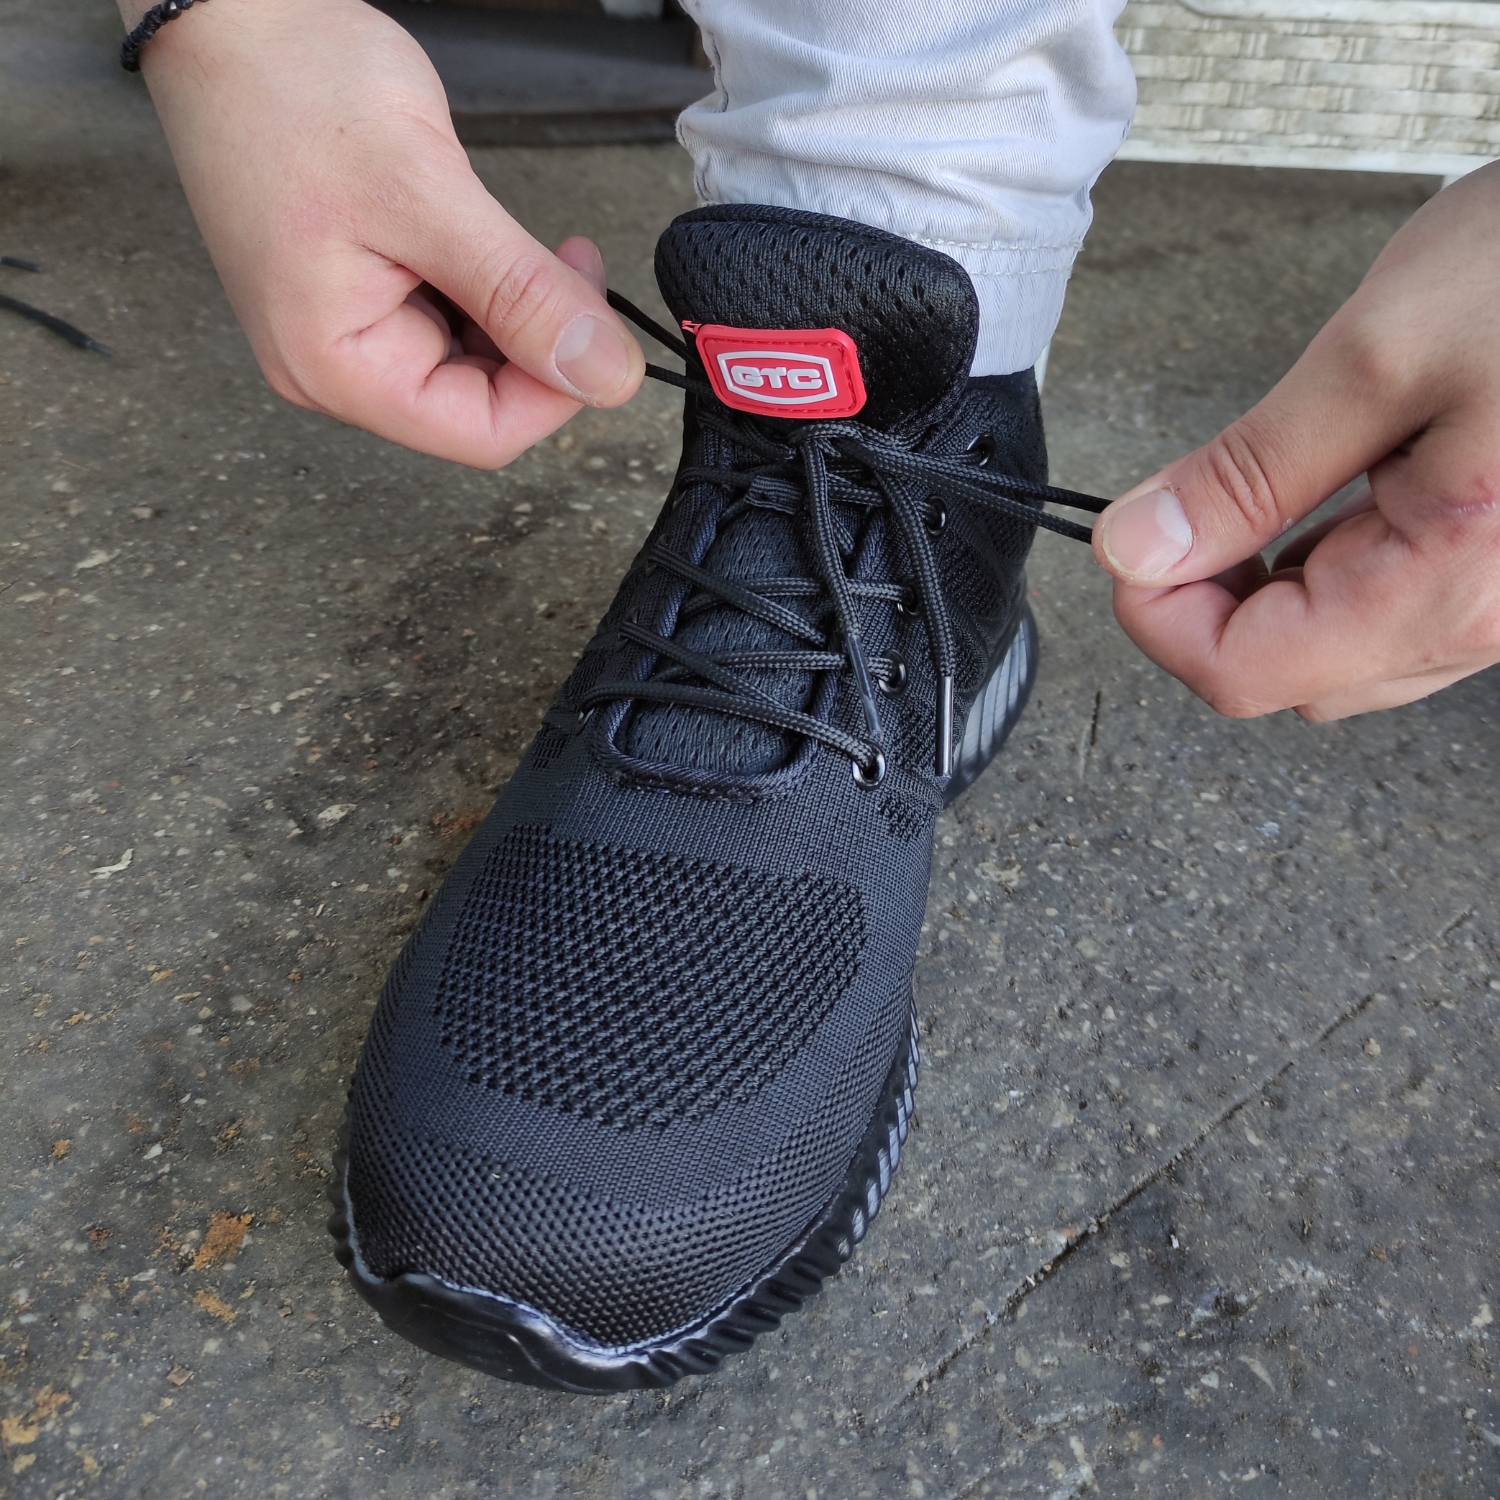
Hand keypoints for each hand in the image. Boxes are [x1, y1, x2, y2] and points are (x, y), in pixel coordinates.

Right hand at [120, 0, 643, 466]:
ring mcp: (342, 333)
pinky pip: (446, 321)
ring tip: (508, 233)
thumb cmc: (295, 86)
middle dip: (537, 343)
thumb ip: (523, 296)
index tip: (596, 317)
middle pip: (480, 405)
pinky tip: (480, 237)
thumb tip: (609, 377)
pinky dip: (484, 289)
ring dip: (514, 312)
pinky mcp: (356, 296)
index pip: (484, 435)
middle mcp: (331, 369)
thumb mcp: (429, 195)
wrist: (226, 11)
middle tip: (566, 259)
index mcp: (336, 368)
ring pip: (471, 364)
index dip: (558, 391)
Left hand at [1090, 162, 1499, 720]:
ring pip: (1340, 650)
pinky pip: (1396, 609)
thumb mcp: (1381, 355)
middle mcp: (1487, 620)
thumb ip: (1248, 474)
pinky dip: (1339, 566)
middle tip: (1189, 508)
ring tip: (1277, 484)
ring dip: (1276, 585)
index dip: (1157, 617)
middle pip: (1287, 674)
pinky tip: (1345, 490)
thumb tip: (1138, 549)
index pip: (1242, 674)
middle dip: (1213, 601)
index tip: (1130, 544)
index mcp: (1448, 584)